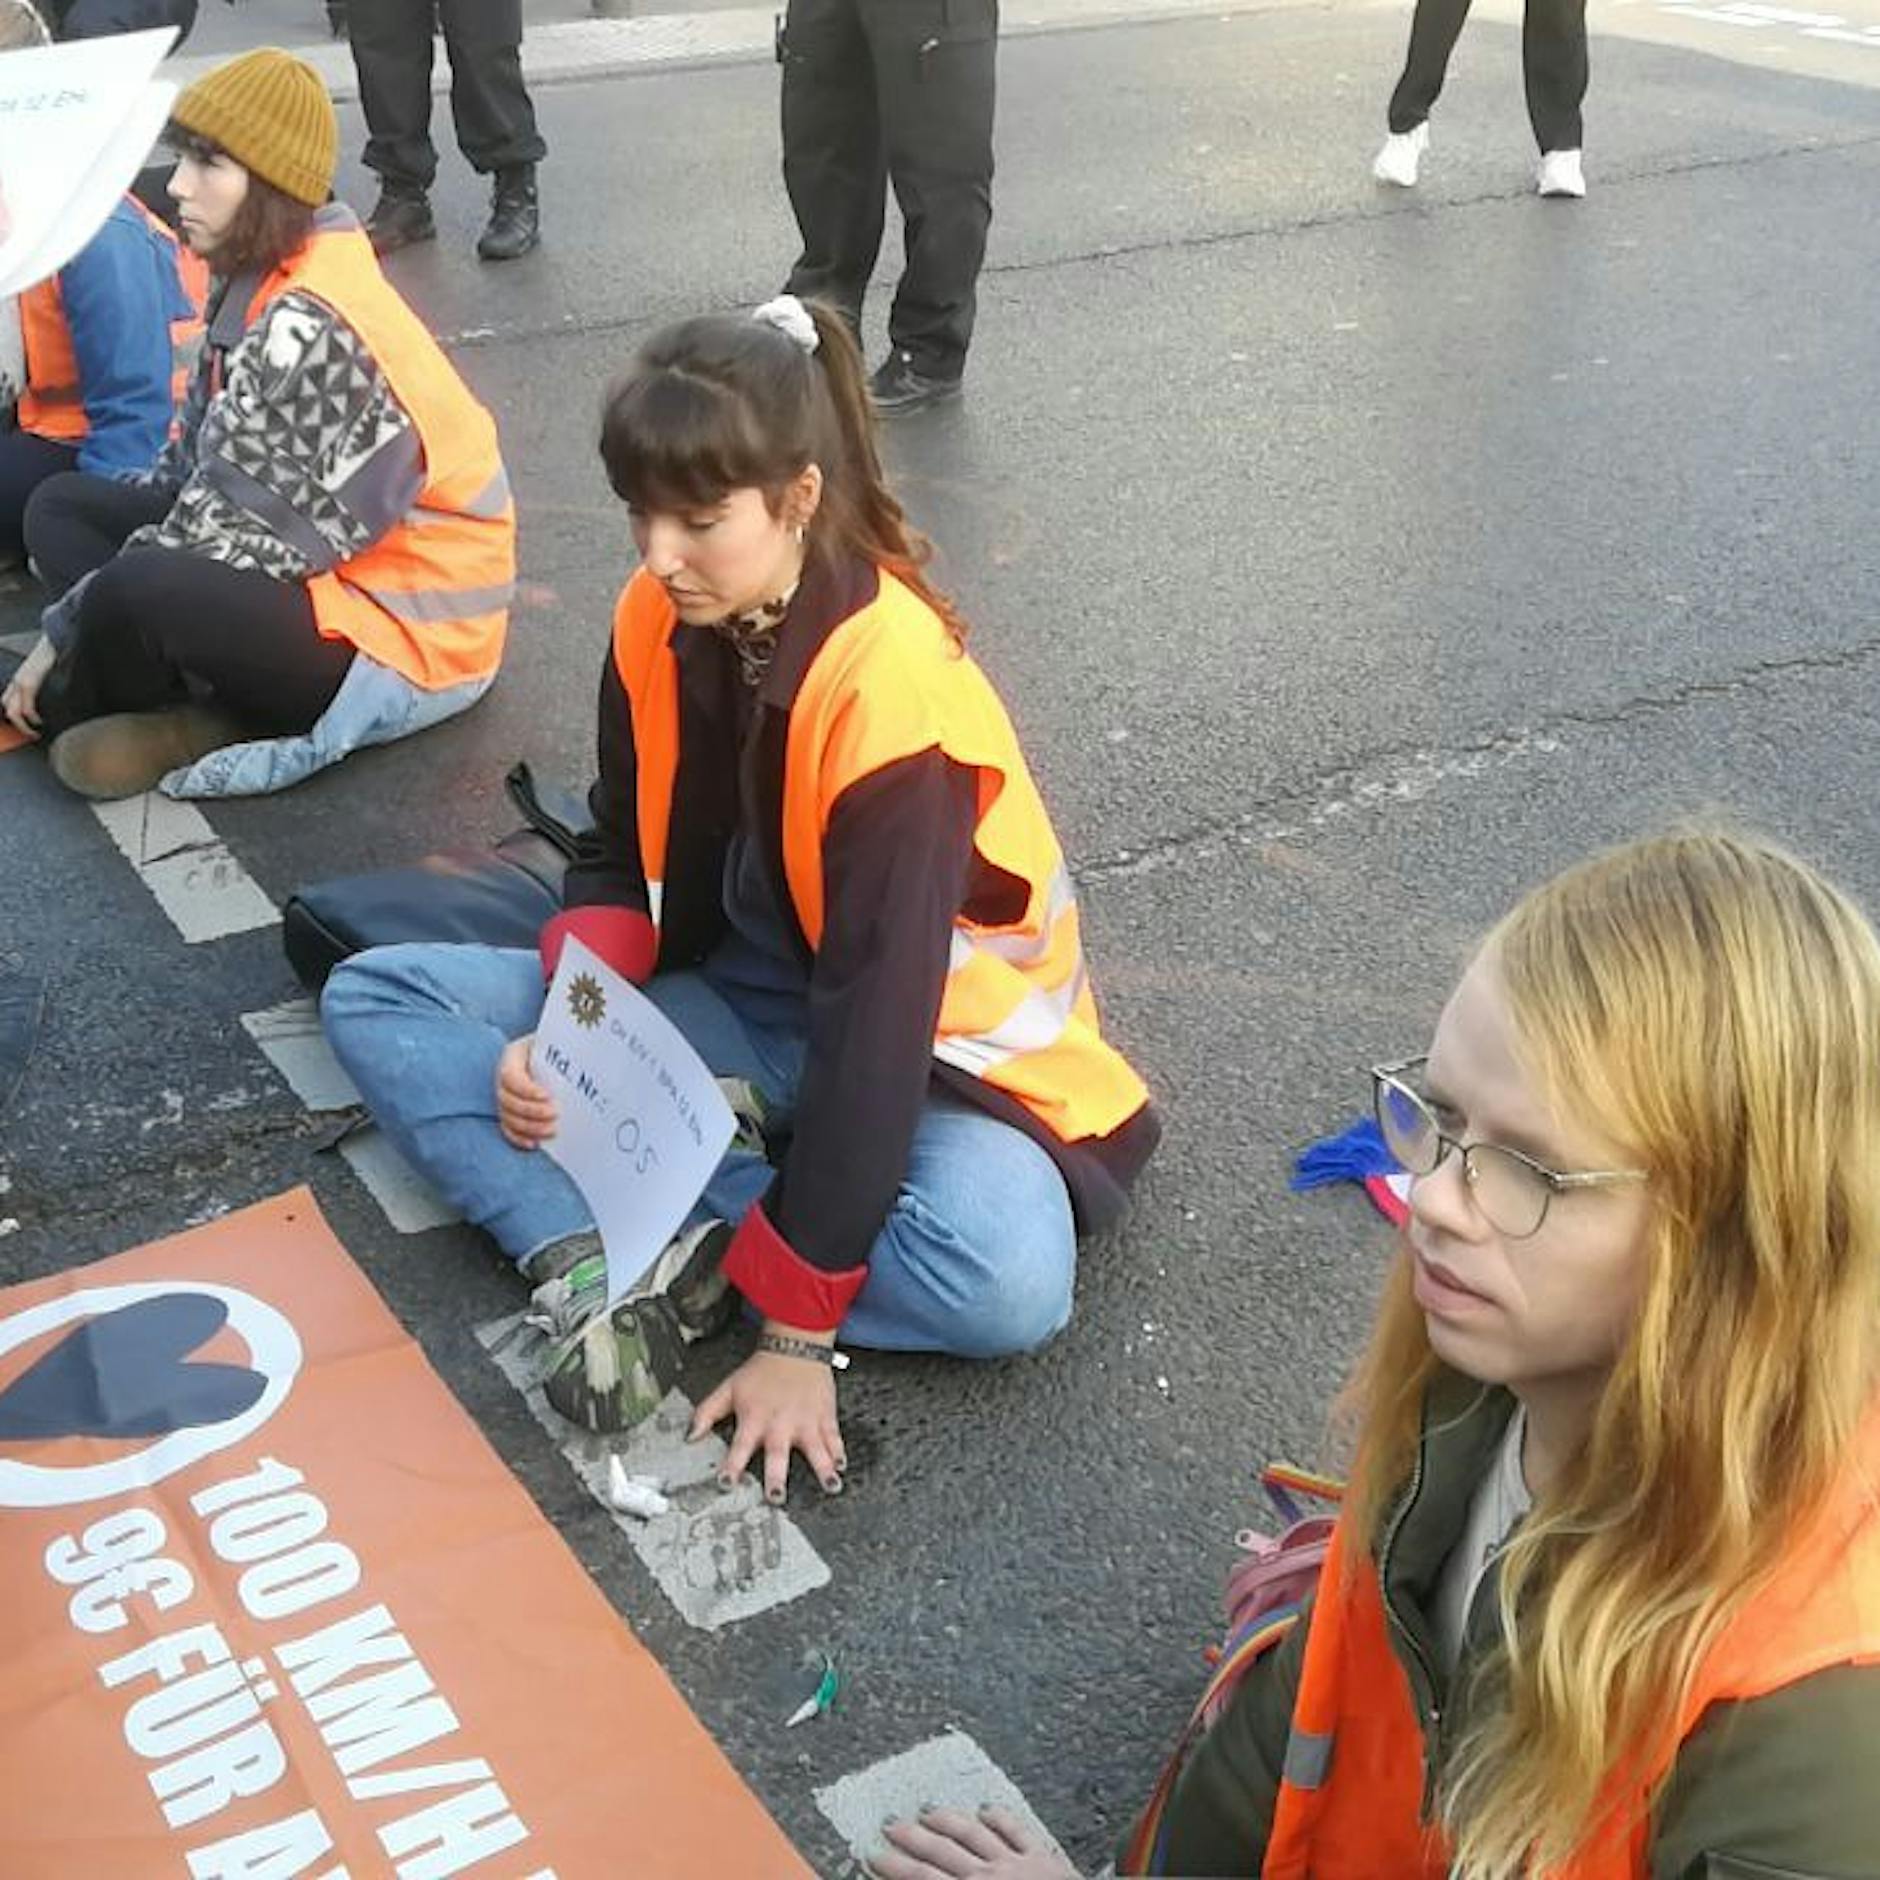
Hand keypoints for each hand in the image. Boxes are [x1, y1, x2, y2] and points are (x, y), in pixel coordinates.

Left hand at [2, 635, 55, 737]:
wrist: (55, 640)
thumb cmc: (54, 655)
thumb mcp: (45, 673)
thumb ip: (43, 686)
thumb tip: (50, 700)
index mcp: (20, 680)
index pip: (9, 703)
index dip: (16, 719)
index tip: (28, 730)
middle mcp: (16, 681)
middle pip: (8, 709)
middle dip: (18, 727)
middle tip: (30, 736)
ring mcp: (20, 682)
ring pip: (12, 711)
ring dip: (22, 726)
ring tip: (34, 733)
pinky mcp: (28, 682)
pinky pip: (26, 707)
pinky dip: (32, 718)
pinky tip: (40, 722)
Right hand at [495, 1034, 557, 1147]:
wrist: (551, 1053)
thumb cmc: (556, 1046)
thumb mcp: (556, 1042)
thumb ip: (563, 1053)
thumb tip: (582, 1066)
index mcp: (512, 1055)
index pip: (510, 1076)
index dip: (526, 1089)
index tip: (547, 1096)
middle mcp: (503, 1077)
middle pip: (508, 1099)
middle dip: (531, 1111)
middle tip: (554, 1115)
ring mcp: (504, 1096)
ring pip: (507, 1116)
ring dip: (528, 1127)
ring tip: (551, 1130)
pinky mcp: (508, 1112)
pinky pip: (507, 1128)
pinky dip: (519, 1138)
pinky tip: (535, 1143)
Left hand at [689, 1324, 843, 1501]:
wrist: (794, 1345)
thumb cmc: (762, 1371)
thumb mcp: (728, 1388)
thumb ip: (706, 1413)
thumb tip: (689, 1436)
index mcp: (755, 1418)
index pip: (739, 1446)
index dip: (731, 1466)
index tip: (727, 1483)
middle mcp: (780, 1423)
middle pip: (778, 1454)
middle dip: (776, 1477)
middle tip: (776, 1497)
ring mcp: (805, 1421)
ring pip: (815, 1449)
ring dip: (822, 1468)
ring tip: (830, 1485)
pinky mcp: (824, 1416)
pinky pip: (834, 1437)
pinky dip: (838, 1451)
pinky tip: (842, 1465)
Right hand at [867, 1807, 1078, 1879]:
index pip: (923, 1879)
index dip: (895, 1867)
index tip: (874, 1856)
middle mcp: (988, 1877)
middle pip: (941, 1852)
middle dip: (911, 1839)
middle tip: (889, 1827)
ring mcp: (1016, 1864)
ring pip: (973, 1833)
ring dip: (947, 1820)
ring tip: (927, 1811)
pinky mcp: (1043, 1859)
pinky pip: (1016, 1830)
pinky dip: (997, 1817)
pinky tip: (986, 1808)